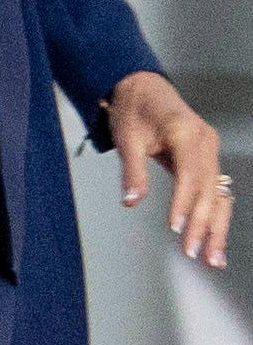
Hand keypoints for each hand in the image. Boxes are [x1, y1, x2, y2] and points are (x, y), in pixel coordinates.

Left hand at [109, 70, 229, 268]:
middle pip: (208, 190)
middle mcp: (205, 141)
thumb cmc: (133, 108)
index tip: (177, 229)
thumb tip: (131, 202)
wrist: (142, 86)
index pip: (189, 176)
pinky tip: (215, 239)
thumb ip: (132, 171)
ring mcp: (210, 150)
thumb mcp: (126, 137)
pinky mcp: (209, 158)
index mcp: (185, 132)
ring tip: (213, 258)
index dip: (185, 204)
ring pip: (219, 194)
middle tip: (195, 254)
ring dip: (217, 227)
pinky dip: (216, 215)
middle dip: (203, 224)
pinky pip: (216, 190)